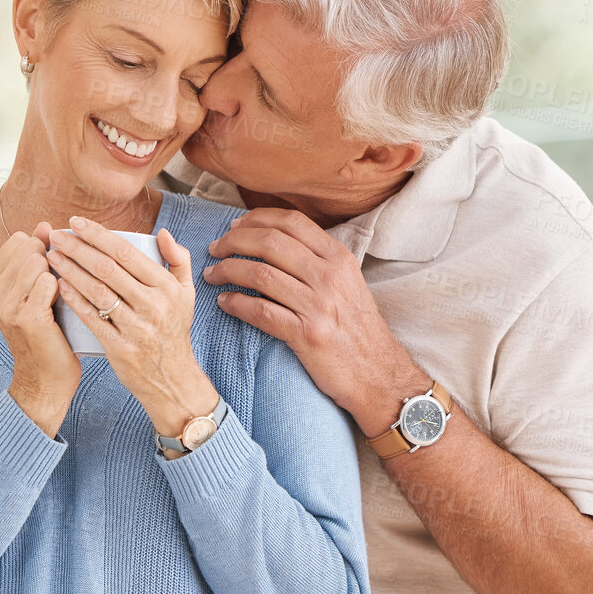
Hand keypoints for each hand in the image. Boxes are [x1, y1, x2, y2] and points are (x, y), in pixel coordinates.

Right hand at [0, 224, 79, 435]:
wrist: (45, 379)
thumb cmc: (47, 332)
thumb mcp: (36, 292)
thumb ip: (37, 258)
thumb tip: (44, 225)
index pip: (18, 241)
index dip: (42, 250)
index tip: (54, 271)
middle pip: (28, 247)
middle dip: (52, 259)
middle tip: (61, 286)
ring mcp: (6, 305)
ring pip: (39, 261)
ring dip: (60, 272)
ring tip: (66, 295)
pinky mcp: (27, 318)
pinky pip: (50, 282)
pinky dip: (64, 287)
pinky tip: (70, 302)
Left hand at [47, 217, 216, 443]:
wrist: (173, 379)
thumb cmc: (174, 330)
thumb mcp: (187, 294)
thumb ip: (178, 260)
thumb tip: (162, 233)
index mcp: (168, 288)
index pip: (128, 253)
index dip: (99, 235)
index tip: (77, 223)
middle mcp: (154, 306)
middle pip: (108, 269)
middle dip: (78, 248)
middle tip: (56, 235)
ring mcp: (137, 328)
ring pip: (97, 291)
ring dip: (70, 271)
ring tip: (52, 256)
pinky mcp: (120, 348)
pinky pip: (92, 318)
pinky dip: (74, 300)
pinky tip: (59, 285)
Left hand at [203, 208, 420, 427]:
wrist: (379, 374)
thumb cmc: (358, 330)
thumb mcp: (349, 284)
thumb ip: (319, 261)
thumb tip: (277, 243)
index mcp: (340, 259)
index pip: (292, 222)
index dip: (256, 219)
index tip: (235, 228)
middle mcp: (330, 276)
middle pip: (270, 242)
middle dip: (233, 242)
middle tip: (215, 249)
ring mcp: (319, 306)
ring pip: (260, 274)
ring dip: (227, 271)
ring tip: (212, 275)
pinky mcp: (307, 335)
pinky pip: (261, 312)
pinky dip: (236, 304)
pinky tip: (224, 303)